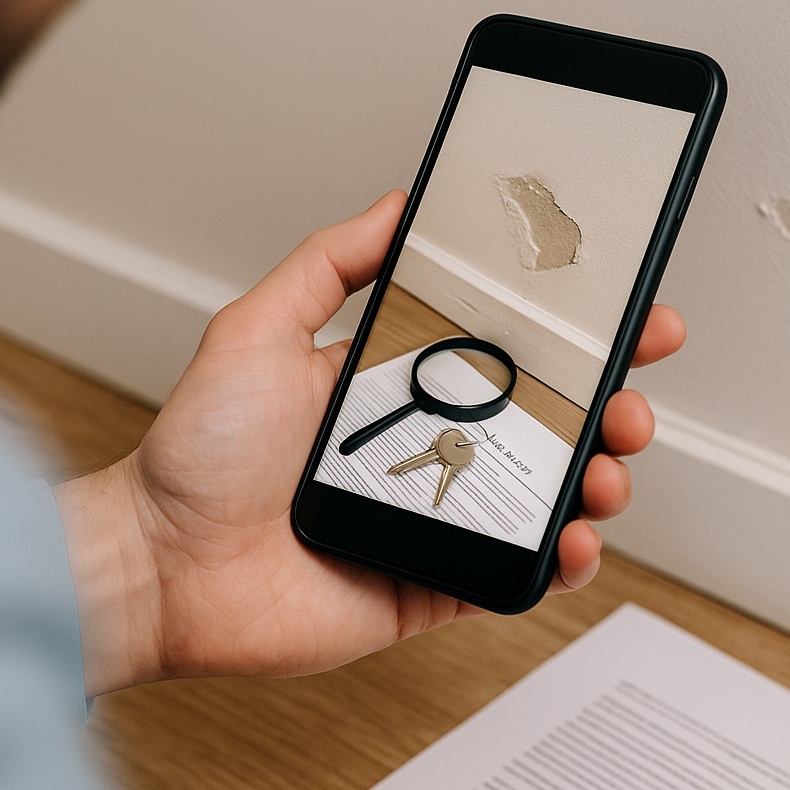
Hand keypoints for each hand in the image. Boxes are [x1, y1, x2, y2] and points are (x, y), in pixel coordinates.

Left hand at [54, 191, 686, 695]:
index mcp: (403, 384)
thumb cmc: (196, 455)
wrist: (159, 566)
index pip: (512, 351)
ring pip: (551, 497)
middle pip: (553, 424)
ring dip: (600, 481)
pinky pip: (518, 576)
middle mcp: (431, 447)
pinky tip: (572, 540)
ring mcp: (440, 516)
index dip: (579, 335)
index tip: (629, 313)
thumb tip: (396, 204)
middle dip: (612, 408)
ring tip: (604, 471)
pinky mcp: (437, 585)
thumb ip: (331, 264)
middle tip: (630, 401)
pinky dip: (562, 563)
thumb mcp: (258, 328)